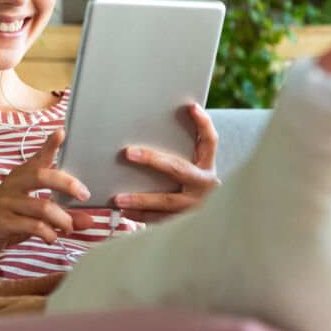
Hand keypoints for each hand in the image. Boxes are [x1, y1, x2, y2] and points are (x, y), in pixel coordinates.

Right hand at [0, 128, 94, 264]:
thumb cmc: (6, 222)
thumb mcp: (34, 217)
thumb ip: (61, 216)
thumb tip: (90, 220)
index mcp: (20, 177)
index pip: (38, 157)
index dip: (50, 144)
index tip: (62, 132)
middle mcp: (12, 185)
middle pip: (42, 176)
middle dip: (67, 184)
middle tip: (84, 195)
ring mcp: (6, 202)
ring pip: (43, 206)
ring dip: (62, 219)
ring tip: (68, 229)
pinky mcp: (2, 221)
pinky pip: (34, 225)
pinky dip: (49, 234)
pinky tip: (51, 238)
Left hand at [114, 103, 219, 222]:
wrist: (212, 220)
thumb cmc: (192, 186)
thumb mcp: (195, 167)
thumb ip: (181, 151)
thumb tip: (153, 126)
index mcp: (207, 166)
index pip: (210, 141)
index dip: (203, 124)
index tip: (191, 107)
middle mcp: (204, 185)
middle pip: (178, 169)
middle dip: (153, 160)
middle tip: (129, 153)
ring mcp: (195, 206)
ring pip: (166, 201)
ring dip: (141, 200)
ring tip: (118, 199)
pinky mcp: (185, 222)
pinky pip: (161, 220)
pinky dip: (142, 217)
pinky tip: (127, 213)